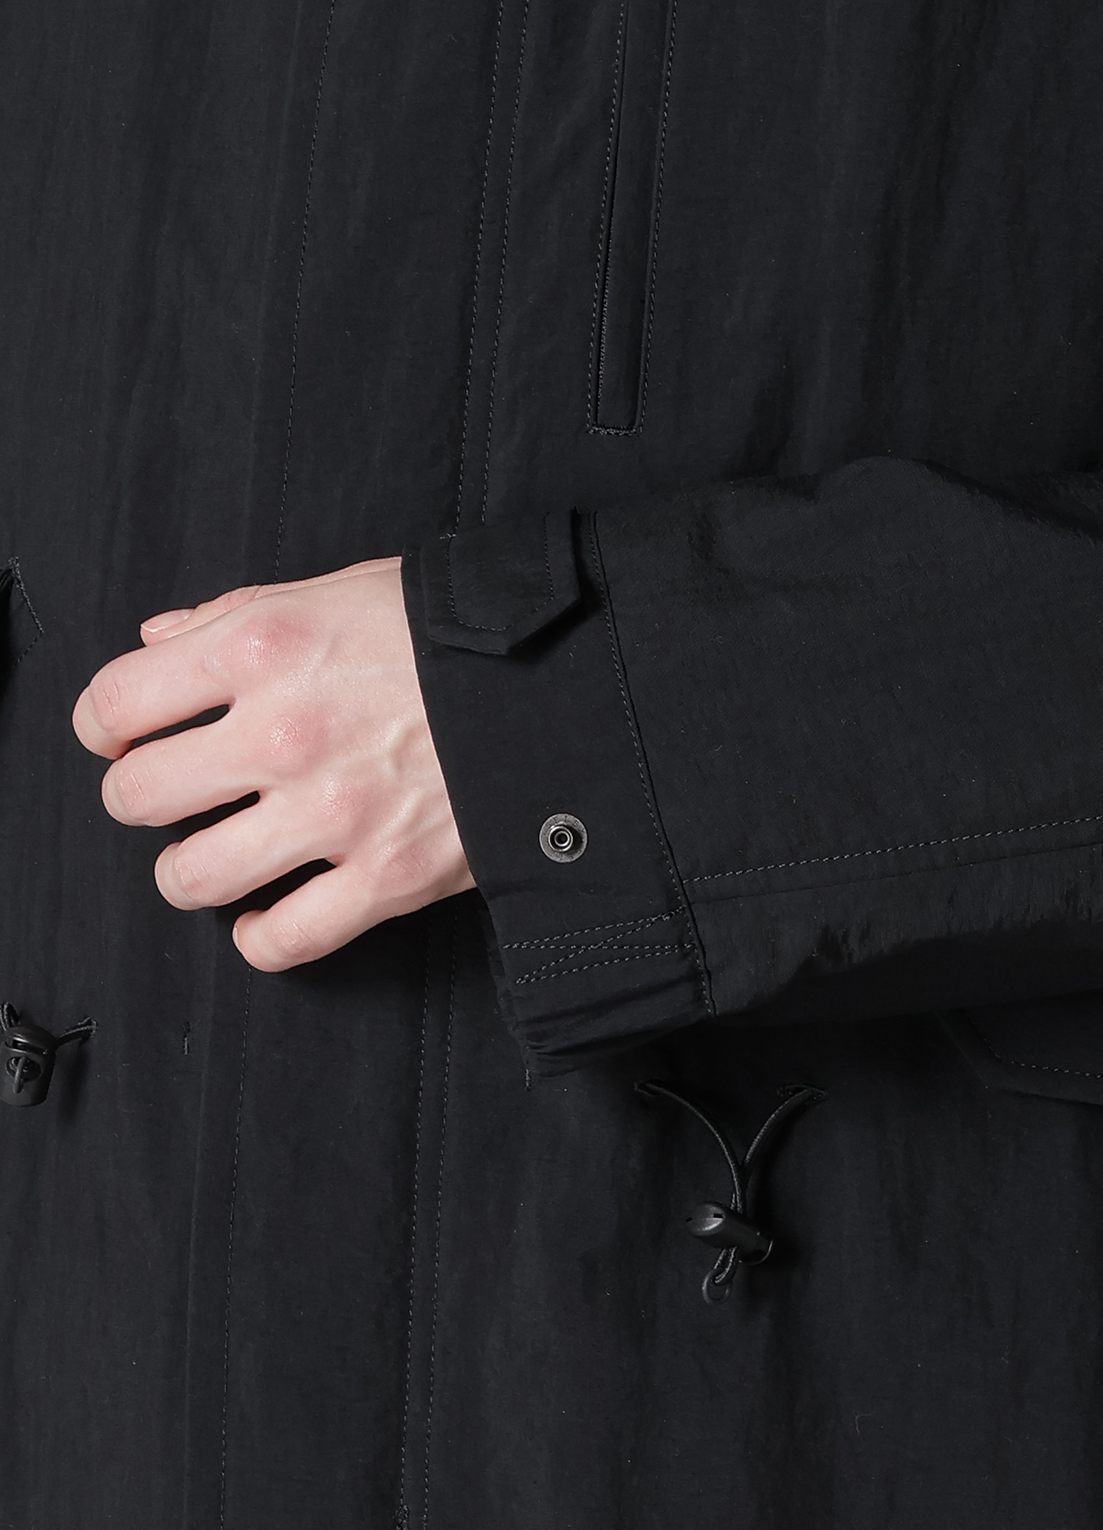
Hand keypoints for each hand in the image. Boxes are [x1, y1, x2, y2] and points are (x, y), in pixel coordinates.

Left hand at [74, 558, 473, 970]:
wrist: (570, 684)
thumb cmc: (458, 635)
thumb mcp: (345, 588)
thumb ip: (240, 612)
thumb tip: (161, 642)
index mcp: (266, 648)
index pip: (117, 702)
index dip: (104, 725)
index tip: (121, 736)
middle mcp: (284, 733)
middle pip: (137, 797)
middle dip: (145, 797)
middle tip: (179, 793)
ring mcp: (333, 814)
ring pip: (192, 878)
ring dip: (193, 870)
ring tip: (221, 852)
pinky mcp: (386, 879)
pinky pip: (282, 941)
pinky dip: (263, 936)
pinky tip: (271, 911)